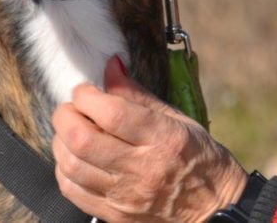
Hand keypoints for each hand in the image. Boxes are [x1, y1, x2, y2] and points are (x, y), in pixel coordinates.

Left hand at [53, 56, 247, 221]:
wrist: (215, 211)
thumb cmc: (201, 160)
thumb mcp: (178, 119)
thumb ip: (139, 95)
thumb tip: (112, 67)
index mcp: (163, 138)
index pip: (111, 113)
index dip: (88, 96)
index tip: (85, 89)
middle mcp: (142, 168)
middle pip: (82, 139)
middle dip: (66, 116)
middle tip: (72, 108)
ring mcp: (126, 196)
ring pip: (72, 166)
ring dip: (62, 141)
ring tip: (71, 130)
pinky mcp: (115, 215)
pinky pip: (73, 192)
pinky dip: (65, 170)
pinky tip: (75, 158)